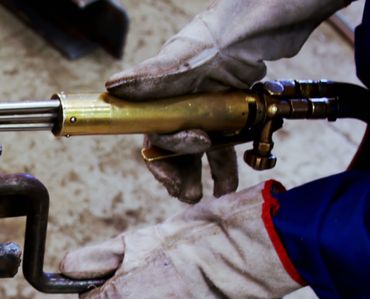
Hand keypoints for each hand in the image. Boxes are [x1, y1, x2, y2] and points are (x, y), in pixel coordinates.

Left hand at [59, 181, 304, 298]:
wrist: (232, 251)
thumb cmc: (181, 241)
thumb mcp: (131, 242)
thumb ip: (94, 258)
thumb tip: (65, 268)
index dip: (95, 285)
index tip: (109, 269)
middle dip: (123, 286)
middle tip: (144, 260)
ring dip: (148, 290)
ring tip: (168, 266)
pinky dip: (169, 296)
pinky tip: (183, 277)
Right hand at [107, 0, 348, 202]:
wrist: (258, 31)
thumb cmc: (216, 38)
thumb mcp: (182, 59)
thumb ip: (150, 77)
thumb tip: (111, 89)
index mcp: (163, 97)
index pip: (153, 137)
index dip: (160, 162)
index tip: (171, 179)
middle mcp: (182, 106)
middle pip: (175, 150)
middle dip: (182, 175)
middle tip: (191, 195)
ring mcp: (207, 111)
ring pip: (202, 151)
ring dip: (206, 173)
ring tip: (215, 192)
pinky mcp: (231, 114)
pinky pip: (228, 144)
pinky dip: (229, 163)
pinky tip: (232, 181)